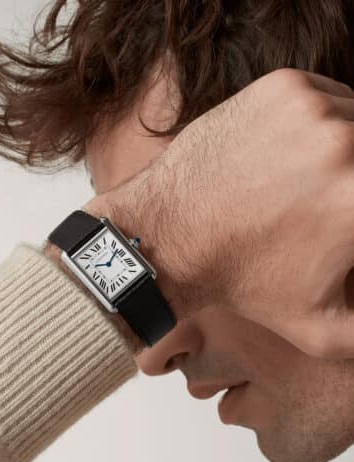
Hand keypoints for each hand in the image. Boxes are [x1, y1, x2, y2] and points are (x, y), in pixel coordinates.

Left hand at [85, 68, 353, 359]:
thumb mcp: (320, 331)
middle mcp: (347, 144)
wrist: (169, 237)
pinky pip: (330, 99)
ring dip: (349, 151)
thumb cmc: (242, 285)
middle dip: (353, 189)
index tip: (342, 224)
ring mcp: (314, 109)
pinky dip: (323, 124)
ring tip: (314, 184)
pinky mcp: (285, 87)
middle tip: (329, 204)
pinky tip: (295, 157)